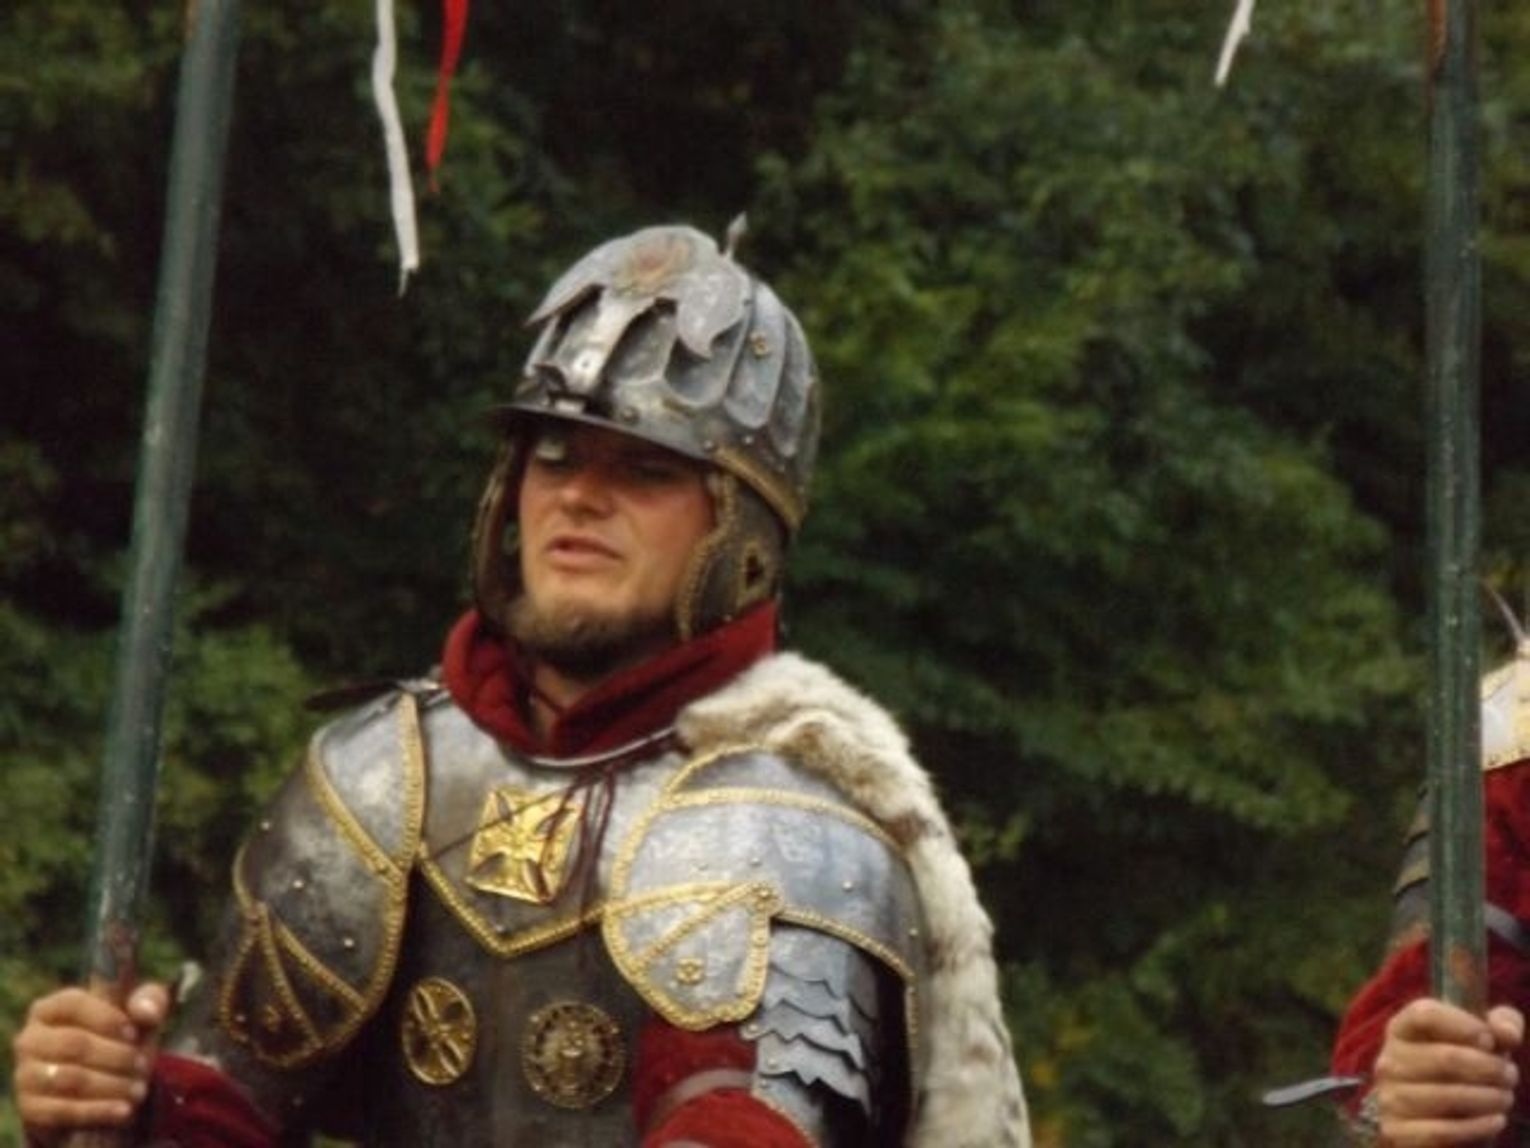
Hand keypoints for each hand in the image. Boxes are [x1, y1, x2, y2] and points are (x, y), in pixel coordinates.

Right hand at [11, 983, 169, 1144]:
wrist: (98, 1090)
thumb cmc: (118, 1041)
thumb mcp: (138, 1017)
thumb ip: (150, 1002)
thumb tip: (147, 1011)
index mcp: (52, 1008)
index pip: (73, 1004)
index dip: (107, 1018)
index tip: (134, 1033)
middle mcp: (30, 1039)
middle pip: (74, 1043)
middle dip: (116, 1055)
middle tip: (143, 1065)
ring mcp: (26, 1074)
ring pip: (70, 1078)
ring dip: (111, 1084)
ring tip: (139, 1088)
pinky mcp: (30, 1107)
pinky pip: (63, 1111)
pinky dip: (98, 1110)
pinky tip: (124, 1110)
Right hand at [1371, 997, 1522, 1145]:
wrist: (1431, 1115)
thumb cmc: (1460, 1068)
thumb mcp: (1480, 1040)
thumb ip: (1501, 1024)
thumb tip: (1507, 1033)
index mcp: (1402, 1029)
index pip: (1425, 1015)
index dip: (1464, 1025)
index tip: (1491, 1041)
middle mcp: (1389, 1060)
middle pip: (1445, 1058)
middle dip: (1489, 1069)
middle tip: (1510, 1076)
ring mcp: (1390, 1096)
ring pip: (1446, 1097)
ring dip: (1487, 1099)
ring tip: (1504, 1098)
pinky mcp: (1397, 1130)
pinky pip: (1441, 1131)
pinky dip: (1476, 1127)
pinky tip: (1496, 1120)